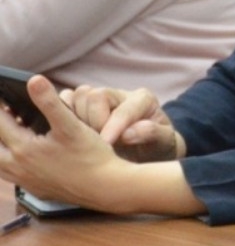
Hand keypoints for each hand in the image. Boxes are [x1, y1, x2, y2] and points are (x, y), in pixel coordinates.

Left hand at [0, 75, 130, 209]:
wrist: (107, 188)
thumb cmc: (91, 156)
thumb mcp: (71, 125)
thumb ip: (50, 102)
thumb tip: (34, 80)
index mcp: (23, 148)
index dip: (0, 106)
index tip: (2, 94)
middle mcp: (18, 166)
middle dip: (1, 126)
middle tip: (8, 113)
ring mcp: (25, 180)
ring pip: (0, 162)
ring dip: (3, 145)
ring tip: (12, 131)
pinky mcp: (35, 189)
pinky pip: (11, 175)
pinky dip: (10, 161)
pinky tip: (23, 155)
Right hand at [60, 85, 182, 161]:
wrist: (147, 151)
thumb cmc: (157, 146)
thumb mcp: (164, 141)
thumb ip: (152, 133)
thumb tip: (128, 133)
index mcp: (142, 99)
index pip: (123, 109)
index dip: (114, 126)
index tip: (106, 143)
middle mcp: (118, 95)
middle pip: (95, 96)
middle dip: (93, 121)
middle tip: (96, 143)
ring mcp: (97, 99)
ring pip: (76, 97)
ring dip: (75, 119)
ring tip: (84, 140)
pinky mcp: (80, 107)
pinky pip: (63, 103)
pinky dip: (60, 116)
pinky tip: (67, 136)